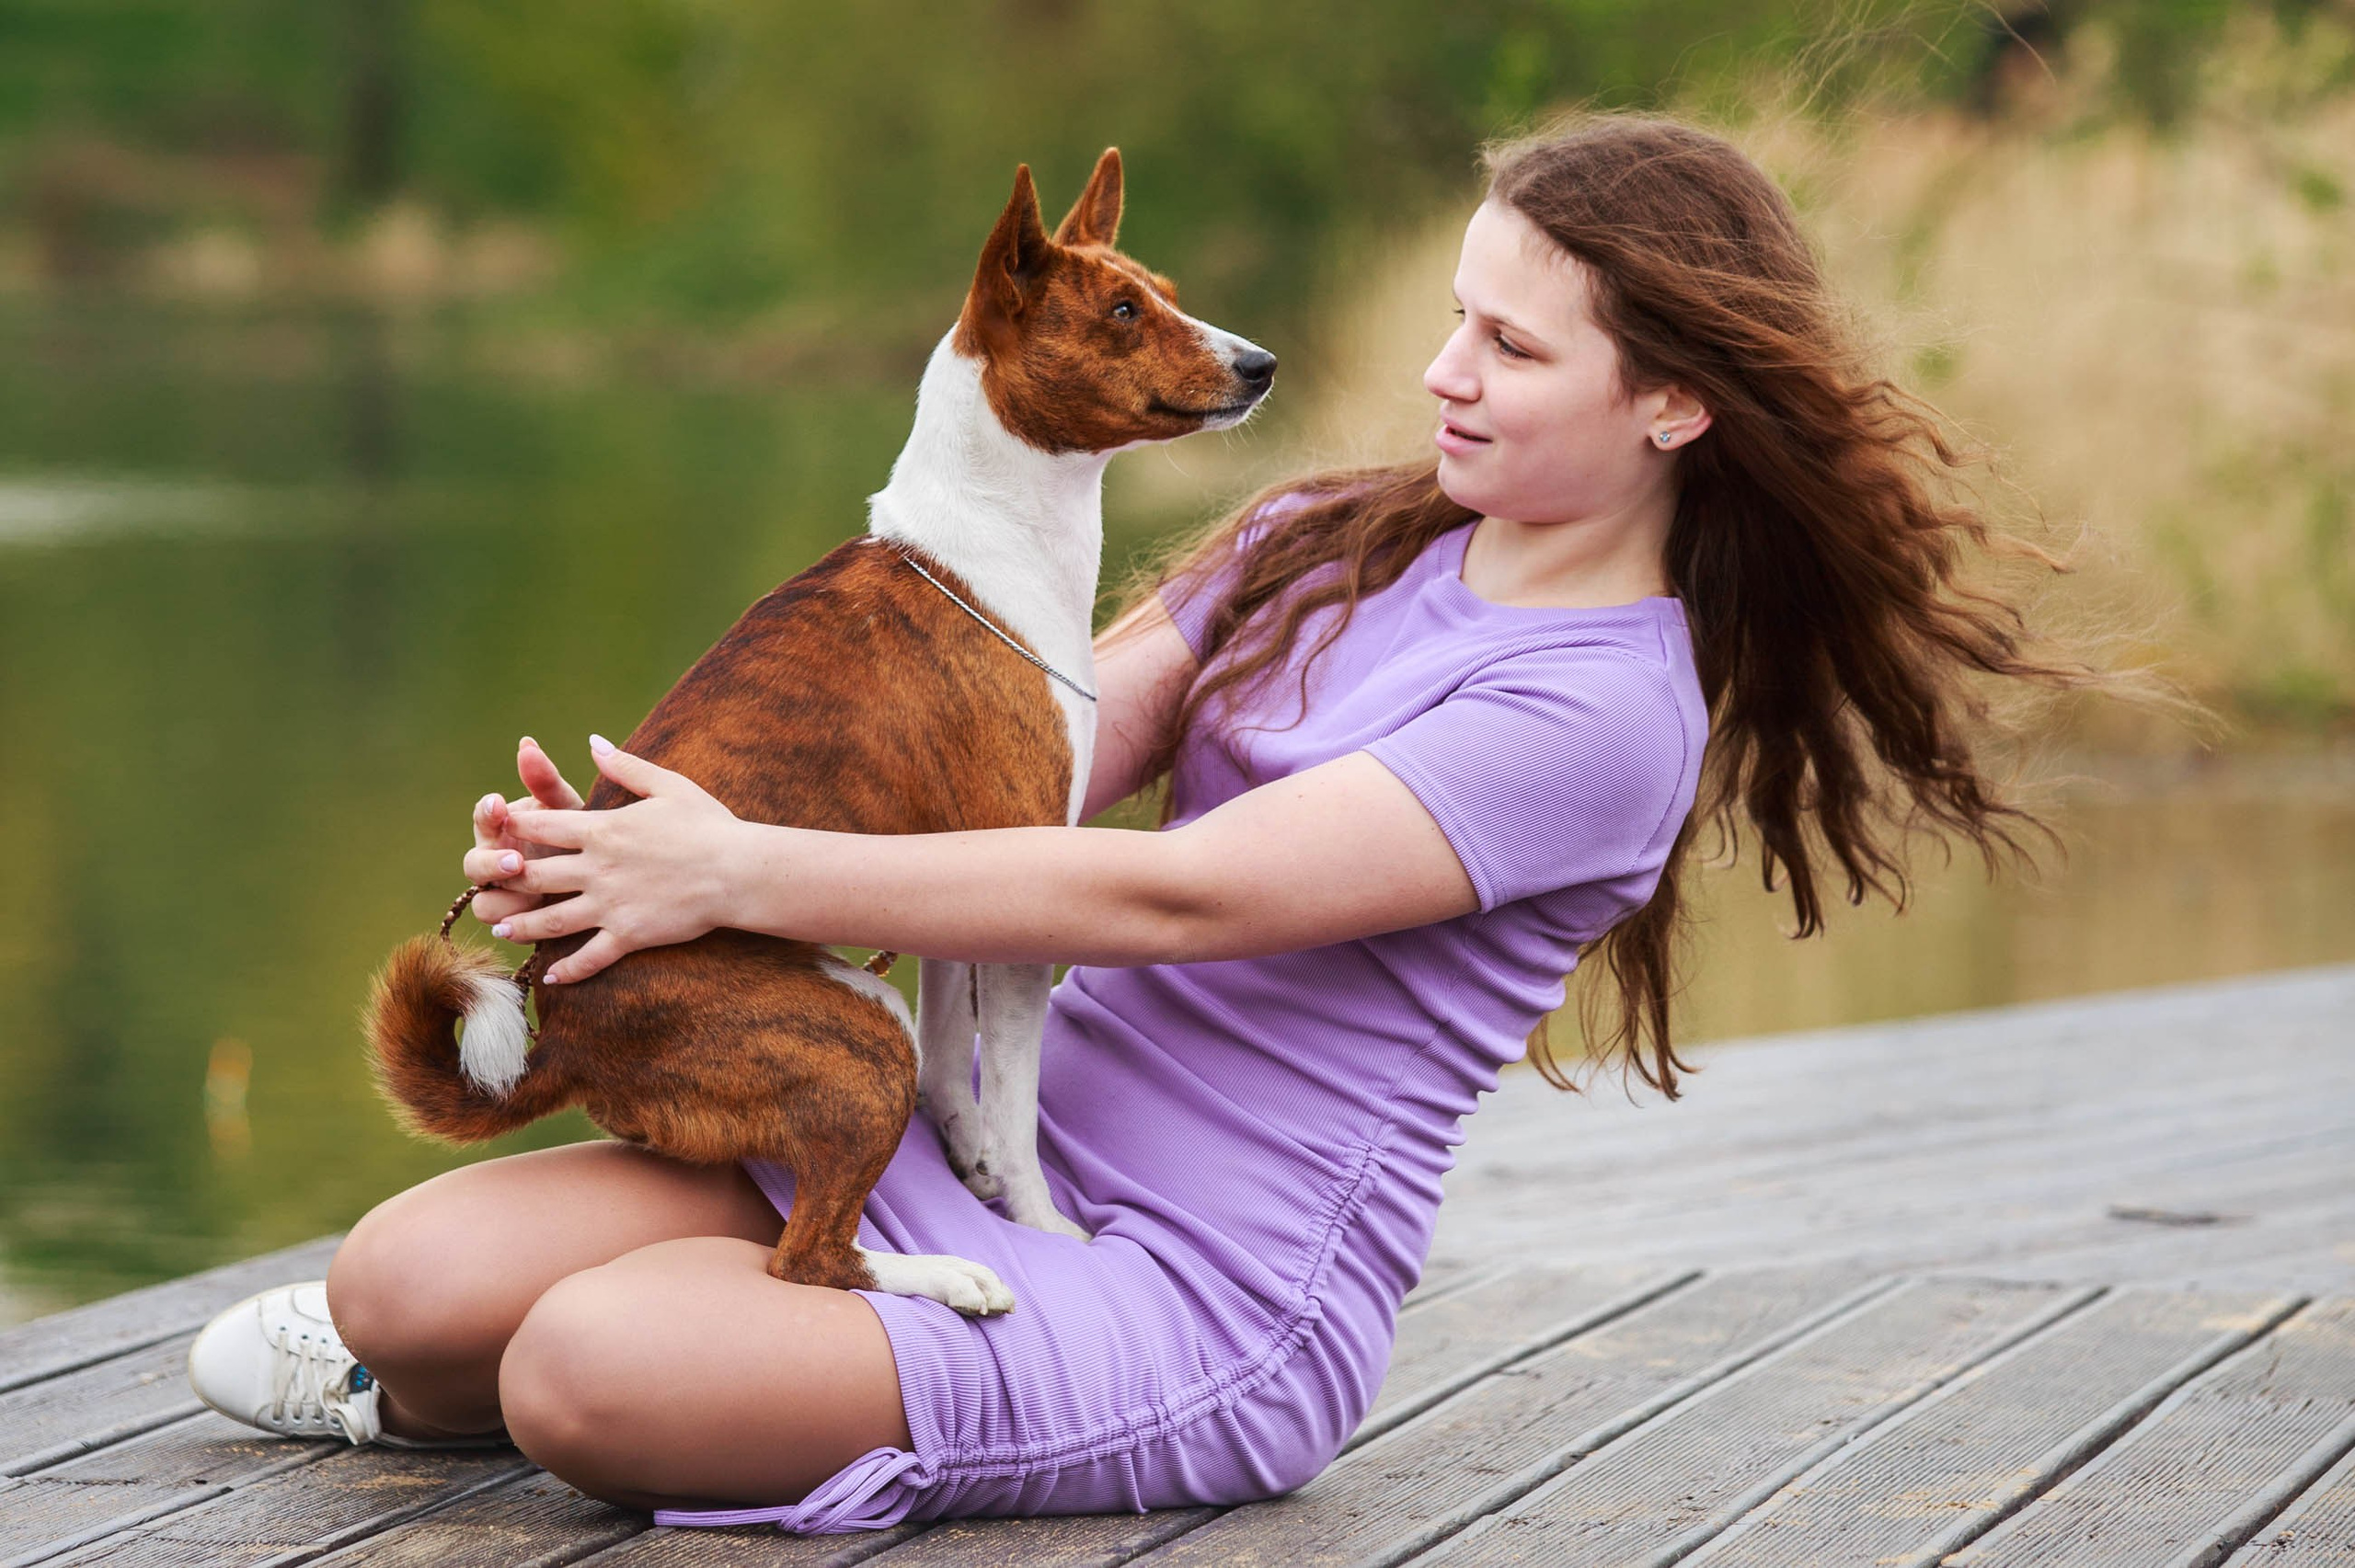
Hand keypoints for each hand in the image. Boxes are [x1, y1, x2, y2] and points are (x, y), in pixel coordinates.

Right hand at [465, 737, 585, 927]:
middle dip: (491, 864)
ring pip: (484, 906)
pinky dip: (517, 929)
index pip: (483, 817)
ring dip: (502, 901)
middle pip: (472, 866)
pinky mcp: (518, 923)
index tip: (498, 804)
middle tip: (515, 860)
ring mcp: (503, 895)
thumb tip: (527, 744)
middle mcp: (494, 862)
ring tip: (530, 898)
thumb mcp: (567, 808)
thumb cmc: (578, 833)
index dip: (486, 812)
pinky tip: (538, 925)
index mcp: (503, 828)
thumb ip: (545, 781)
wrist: (601, 874)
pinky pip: (507, 930)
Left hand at [478, 735, 744, 983]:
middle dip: (506, 880)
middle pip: (535, 875)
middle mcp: (598, 868)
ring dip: (522, 926)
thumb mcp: (668, 784)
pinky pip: (590, 956)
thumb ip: (625, 765)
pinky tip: (551, 977)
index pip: (543, 826)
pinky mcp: (629, 934)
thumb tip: (593, 741)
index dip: (514, 826)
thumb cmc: (709, 824)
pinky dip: (568, 970)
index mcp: (603, 829)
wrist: (739, 871)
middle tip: (486, 886)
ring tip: (503, 929)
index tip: (498, 829)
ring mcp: (611, 904)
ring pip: (552, 920)